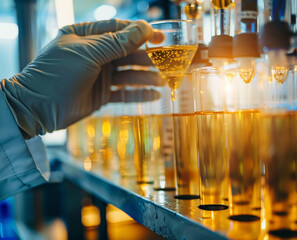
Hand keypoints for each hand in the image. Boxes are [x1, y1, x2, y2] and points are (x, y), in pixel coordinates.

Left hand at [0, 19, 160, 137]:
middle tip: (165, 64)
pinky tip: (153, 96)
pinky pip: (124, 92)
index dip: (140, 33)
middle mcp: (94, 53)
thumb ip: (117, 43)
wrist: (37, 109)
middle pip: (127, 53)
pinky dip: (138, 94)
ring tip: (161, 82)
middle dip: (146, 58)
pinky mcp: (101, 94)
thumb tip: (143, 29)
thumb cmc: (56, 74)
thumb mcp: (88, 54)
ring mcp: (98, 74)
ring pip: (128, 73)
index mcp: (86, 35)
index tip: (159, 38)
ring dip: (145, 77)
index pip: (118, 30)